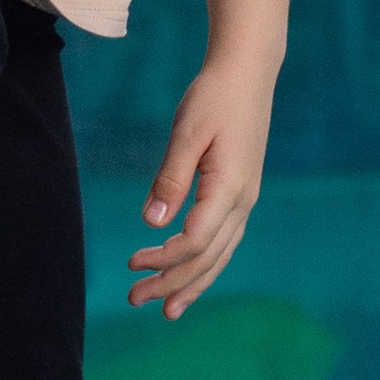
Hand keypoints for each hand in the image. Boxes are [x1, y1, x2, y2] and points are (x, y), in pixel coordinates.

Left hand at [129, 61, 273, 319]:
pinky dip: (206, 262)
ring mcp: (245, 199)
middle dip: (174, 283)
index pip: (196, 240)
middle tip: (136, 299)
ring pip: (220, 254)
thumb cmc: (214, 97)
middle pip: (209, 257)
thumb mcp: (187, 132)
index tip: (132, 264)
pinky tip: (188, 272)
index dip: (164, 258)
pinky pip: (224, 240)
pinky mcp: (241, 192)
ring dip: (192, 281)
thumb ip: (170, 178)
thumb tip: (152, 223)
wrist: (248, 72)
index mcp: (229, 188)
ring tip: (167, 307)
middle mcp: (243, 201)